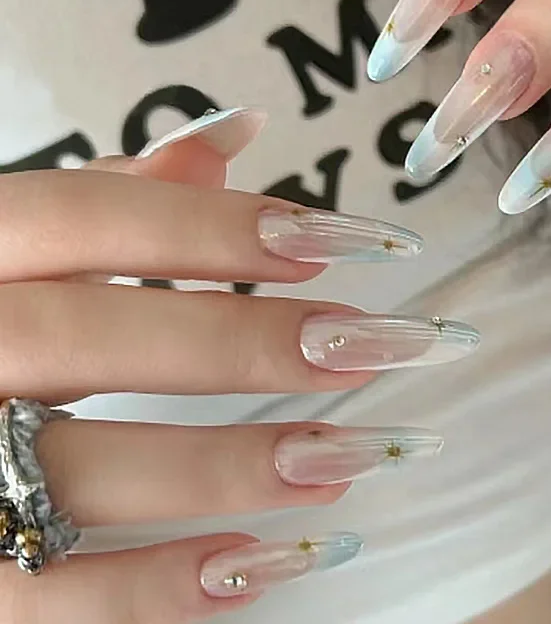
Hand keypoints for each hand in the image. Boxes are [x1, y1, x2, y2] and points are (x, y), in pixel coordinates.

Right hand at [0, 109, 477, 622]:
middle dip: (238, 342)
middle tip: (363, 343)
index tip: (332, 239)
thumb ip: (122, 193)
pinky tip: (261, 565)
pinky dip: (157, 590)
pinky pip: (54, 604)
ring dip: (227, 467)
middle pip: (83, 339)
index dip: (208, 227)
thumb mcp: (30, 248)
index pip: (81, 217)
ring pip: (74, 473)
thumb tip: (236, 127)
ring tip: (346, 455)